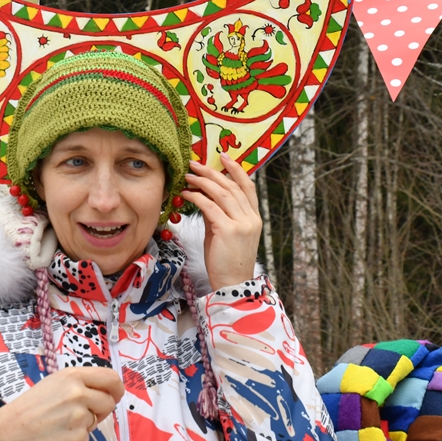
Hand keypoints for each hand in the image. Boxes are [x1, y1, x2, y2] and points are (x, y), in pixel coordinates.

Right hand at [0, 367, 123, 440]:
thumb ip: (79, 384)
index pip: (111, 378)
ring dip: (84, 425)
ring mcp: (79, 417)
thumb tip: (106, 393)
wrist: (8, 433)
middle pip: (108, 402)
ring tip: (61, 424)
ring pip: (96, 422)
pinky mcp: (78, 440)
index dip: (116, 389)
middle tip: (80, 413)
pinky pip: (86, 439)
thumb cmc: (30, 406)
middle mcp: (78, 394)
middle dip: (100, 410)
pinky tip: (57, 437)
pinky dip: (75, 439)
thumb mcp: (54, 384)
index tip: (114, 395)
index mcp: (72, 376)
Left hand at [180, 154, 260, 289]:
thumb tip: (204, 195)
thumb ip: (219, 213)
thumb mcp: (225, 232)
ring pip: (222, 193)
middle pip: (232, 186)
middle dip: (212, 172)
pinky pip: (210, 207)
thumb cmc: (225, 259)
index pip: (248, 187)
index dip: (236, 170)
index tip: (223, 157)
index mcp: (254, 218)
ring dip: (203, 181)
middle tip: (195, 163)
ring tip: (188, 174)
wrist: (231, 284)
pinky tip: (187, 193)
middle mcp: (251, 218)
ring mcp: (241, 224)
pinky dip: (197, 197)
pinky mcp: (227, 231)